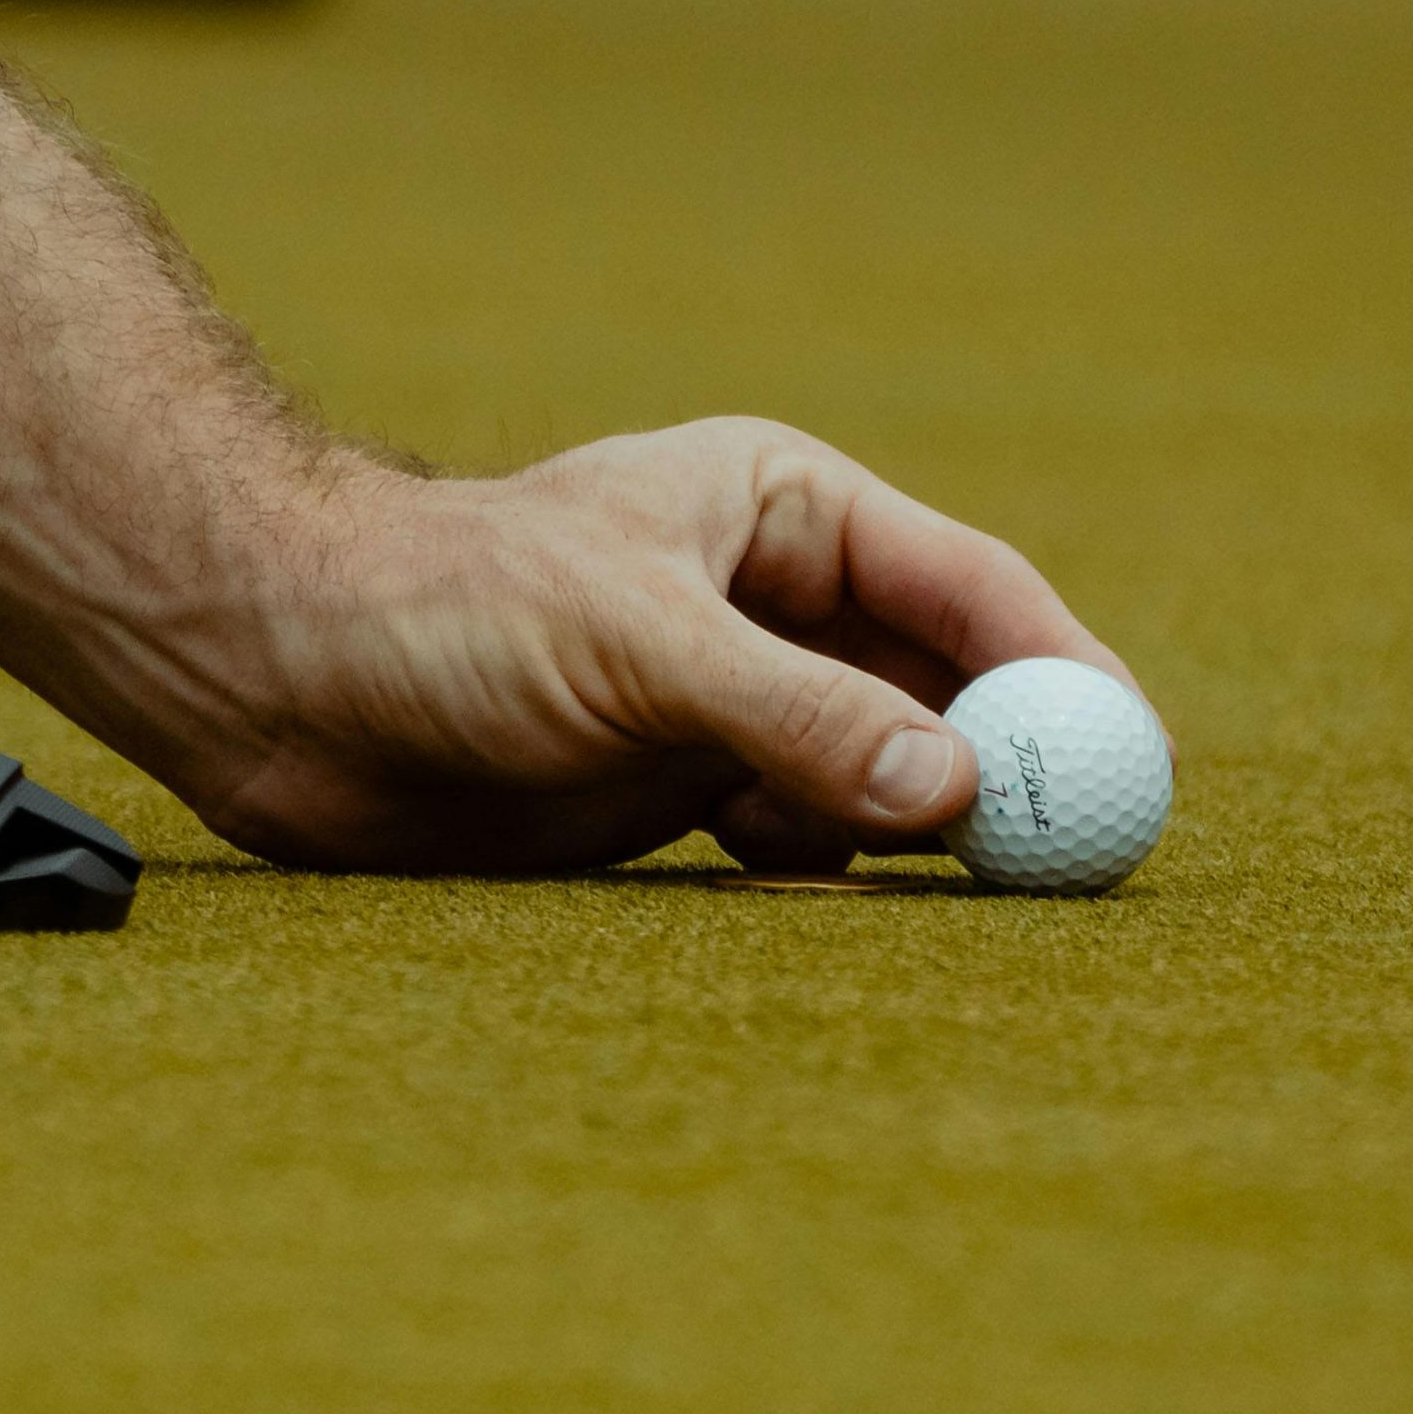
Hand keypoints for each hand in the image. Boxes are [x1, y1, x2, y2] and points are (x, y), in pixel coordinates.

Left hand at [200, 417, 1150, 871]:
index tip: (1132, 763)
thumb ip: (795, 718)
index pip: (968, 589)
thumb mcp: (637, 644)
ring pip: (871, 782)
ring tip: (951, 890)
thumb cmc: (445, 606)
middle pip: (941, 693)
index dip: (1063, 671)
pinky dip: (822, 879)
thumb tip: (960, 790)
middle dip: (1006, 770)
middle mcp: (770, 608)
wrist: (280, 677)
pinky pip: (790, 850)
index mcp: (782, 512)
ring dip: (909, 835)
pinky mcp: (669, 799)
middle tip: (1080, 863)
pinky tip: (814, 901)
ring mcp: (724, 708)